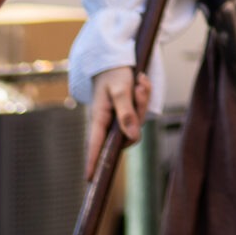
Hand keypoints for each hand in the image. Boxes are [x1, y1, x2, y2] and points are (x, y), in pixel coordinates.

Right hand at [81, 65, 148, 179]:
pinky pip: (140, 110)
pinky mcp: (126, 110)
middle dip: (140, 110)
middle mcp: (108, 120)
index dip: (93, 161)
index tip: (90, 178)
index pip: (95, 144)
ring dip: (143, 100)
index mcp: (100, 116)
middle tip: (140, 86)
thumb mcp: (121, 90)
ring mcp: (117, 116)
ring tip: (140, 80)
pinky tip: (142, 80)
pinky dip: (144, 95)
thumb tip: (133, 138)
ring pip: (137, 120)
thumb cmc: (113, 72)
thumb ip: (126, 113)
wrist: (114, 56)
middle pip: (128, 132)